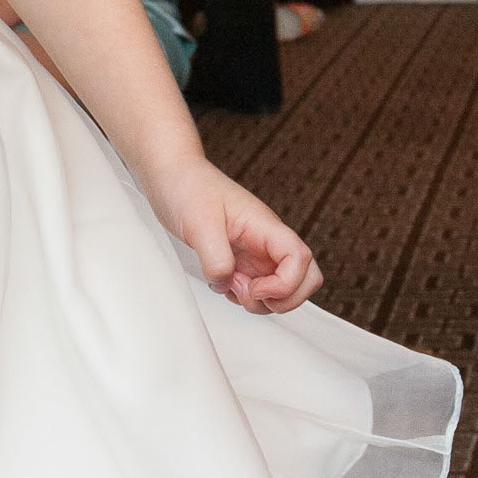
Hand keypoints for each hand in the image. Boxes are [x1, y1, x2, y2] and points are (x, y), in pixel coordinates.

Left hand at [148, 157, 322, 313]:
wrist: (172, 176)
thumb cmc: (188, 187)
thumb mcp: (199, 223)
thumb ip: (216, 258)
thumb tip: (226, 282)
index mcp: (265, 227)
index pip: (301, 259)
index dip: (286, 284)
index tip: (255, 288)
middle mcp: (266, 242)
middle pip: (305, 278)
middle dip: (283, 299)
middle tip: (249, 293)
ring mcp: (255, 253)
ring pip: (280, 290)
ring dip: (258, 301)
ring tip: (227, 282)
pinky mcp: (240, 261)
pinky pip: (255, 289)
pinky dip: (242, 296)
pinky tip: (221, 281)